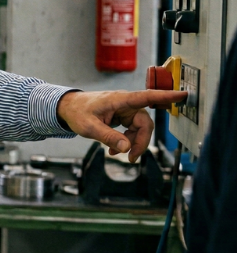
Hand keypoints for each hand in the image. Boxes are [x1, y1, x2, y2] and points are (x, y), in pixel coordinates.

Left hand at [56, 89, 187, 162]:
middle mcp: (126, 104)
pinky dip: (126, 142)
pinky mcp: (123, 117)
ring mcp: (125, 110)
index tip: (184, 94)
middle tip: (131, 158)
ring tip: (117, 154)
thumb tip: (126, 148)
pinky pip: (132, 131)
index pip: (148, 96)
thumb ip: (108, 137)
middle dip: (140, 142)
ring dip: (132, 143)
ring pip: (140, 129)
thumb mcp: (89, 127)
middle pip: (145, 123)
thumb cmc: (78, 112)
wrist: (68, 108)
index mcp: (120, 100)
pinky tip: (113, 150)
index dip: (166, 96)